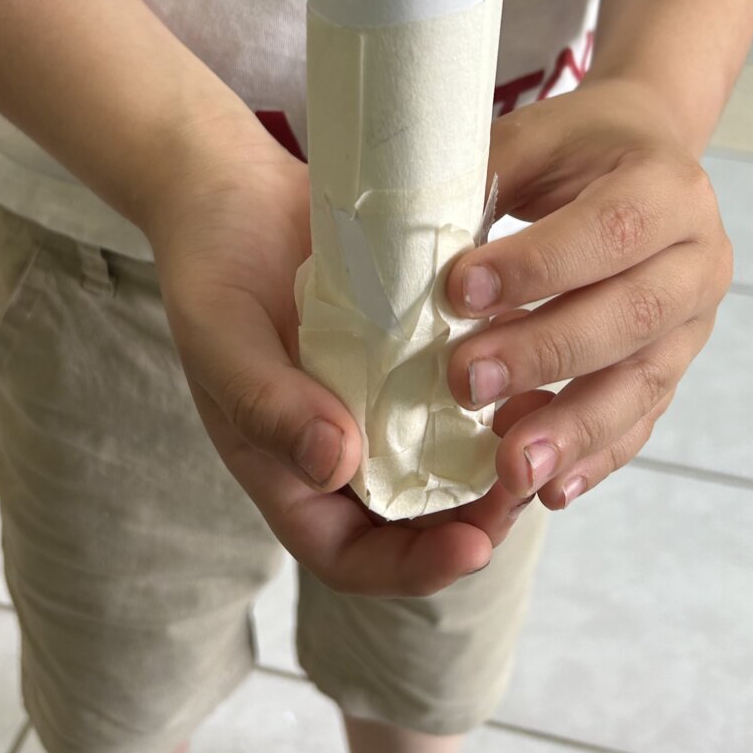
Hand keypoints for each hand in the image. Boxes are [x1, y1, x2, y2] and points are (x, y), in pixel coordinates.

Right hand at [143, 102, 533, 597]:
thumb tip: (337, 468)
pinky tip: (533, 363)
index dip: (411, 568)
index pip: (350, 555)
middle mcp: (343, 444)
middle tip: (525, 484)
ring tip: (541, 424)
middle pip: (417, 520)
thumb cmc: (212, 267)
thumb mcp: (224, 337)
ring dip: (498, 456)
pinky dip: (498, 387)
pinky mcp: (413, 346)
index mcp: (288, 467)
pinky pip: (462, 386)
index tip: (472, 548)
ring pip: (450, 457)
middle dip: (476, 518)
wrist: (235, 184)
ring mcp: (381, 396)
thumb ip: (269, 405)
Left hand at [444, 77, 733, 509]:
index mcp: (668, 185)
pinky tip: (550, 489)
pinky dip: (594, 457)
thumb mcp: (534, 139)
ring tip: (511, 469)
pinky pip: (641, 420)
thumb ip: (485, 180)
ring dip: (573, 430)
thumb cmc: (575, 147)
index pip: (609, 230)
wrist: (645, 154)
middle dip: (545, 355)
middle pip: (631, 315)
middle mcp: (700, 256)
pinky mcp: (677, 366)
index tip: (459, 293)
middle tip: (466, 383)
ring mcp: (697, 321)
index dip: (536, 265)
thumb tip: (405, 238)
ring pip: (642, 383)